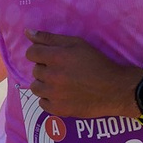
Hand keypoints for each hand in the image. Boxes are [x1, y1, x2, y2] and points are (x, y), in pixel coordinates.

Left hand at [23, 32, 140, 117]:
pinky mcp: (58, 109)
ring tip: (60, 83)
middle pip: (35, 70)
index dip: (39, 54)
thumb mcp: (77, 44)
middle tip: (62, 70)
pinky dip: (49, 99)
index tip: (49, 57)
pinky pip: (42, 103)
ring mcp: (54, 95)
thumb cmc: (97, 63)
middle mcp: (52, 76)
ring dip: (45, 84)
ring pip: (36, 87)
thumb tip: (28, 32)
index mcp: (56, 57)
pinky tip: (62, 95)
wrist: (115, 89)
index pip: (31, 53)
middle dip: (45, 69)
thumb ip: (50, 38)